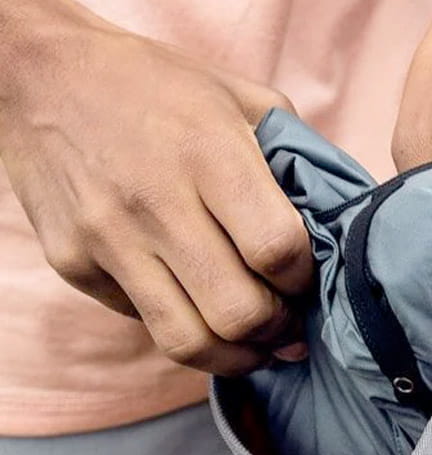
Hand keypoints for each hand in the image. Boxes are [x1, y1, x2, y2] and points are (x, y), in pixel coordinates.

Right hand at [0, 0, 313, 374]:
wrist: (40, 74)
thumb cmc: (157, 86)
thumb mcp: (240, 98)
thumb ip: (296, 156)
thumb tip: (345, 217)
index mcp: (208, 155)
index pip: (277, 251)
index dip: (305, 280)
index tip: (308, 279)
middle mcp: (155, 203)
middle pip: (239, 313)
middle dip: (279, 333)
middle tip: (290, 328)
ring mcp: (108, 239)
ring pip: (188, 341)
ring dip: (236, 357)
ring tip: (257, 347)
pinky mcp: (74, 264)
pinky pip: (142, 322)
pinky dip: (179, 327)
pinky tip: (197, 306)